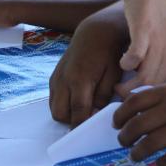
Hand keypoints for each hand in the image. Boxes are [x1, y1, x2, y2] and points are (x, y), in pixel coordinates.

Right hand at [49, 9, 126, 126]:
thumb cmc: (109, 51)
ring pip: (54, 108)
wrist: (95, 30)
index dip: (81, 126)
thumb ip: (104, 95)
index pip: (77, 112)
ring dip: (66, 114)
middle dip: (72, 121)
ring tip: (84, 109)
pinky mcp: (54, 75)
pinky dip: (62, 104)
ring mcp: (56, 77)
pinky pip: (53, 98)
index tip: (87, 136)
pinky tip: (77, 99)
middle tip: (88, 119)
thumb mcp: (113, 73)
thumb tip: (96, 114)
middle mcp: (63, 79)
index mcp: (79, 79)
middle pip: (60, 114)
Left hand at [113, 81, 165, 165]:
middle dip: (125, 137)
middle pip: (137, 126)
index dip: (120, 115)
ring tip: (136, 156)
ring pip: (149, 144)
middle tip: (123, 142)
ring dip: (138, 153)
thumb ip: (163, 94)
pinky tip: (160, 163)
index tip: (116, 124)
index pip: (133, 103)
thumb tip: (136, 103)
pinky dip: (161, 163)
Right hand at [116, 0, 165, 95]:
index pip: (165, 89)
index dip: (148, 96)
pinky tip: (122, 61)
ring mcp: (160, 44)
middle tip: (121, 94)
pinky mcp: (145, 32)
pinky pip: (135, 58)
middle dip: (136, 96)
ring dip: (127, 85)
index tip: (135, 97)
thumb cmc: (157, 17)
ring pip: (144, 79)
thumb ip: (162, 64)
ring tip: (117, 85)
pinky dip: (126, 64)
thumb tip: (149, 86)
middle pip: (154, 88)